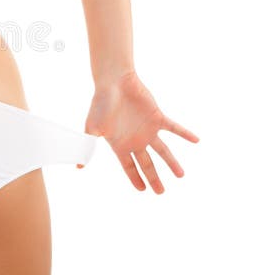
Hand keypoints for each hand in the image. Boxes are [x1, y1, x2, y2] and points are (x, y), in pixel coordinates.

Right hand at [79, 71, 198, 193]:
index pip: (130, 167)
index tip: (143, 190)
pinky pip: (174, 128)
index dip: (136, 179)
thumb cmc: (100, 104)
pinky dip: (185, 134)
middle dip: (154, 179)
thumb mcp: (91, 128)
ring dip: (172, 163)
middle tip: (161, 192)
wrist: (113, 82)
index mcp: (120, 145)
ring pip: (163, 151)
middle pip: (147, 164)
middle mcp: (135, 140)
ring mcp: (147, 130)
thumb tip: (78, 166)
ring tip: (181, 175)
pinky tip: (196, 140)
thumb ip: (88, 147)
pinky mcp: (157, 117)